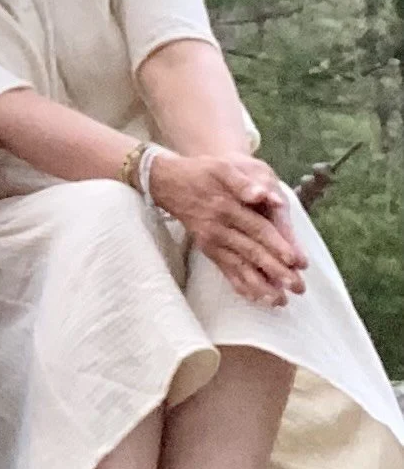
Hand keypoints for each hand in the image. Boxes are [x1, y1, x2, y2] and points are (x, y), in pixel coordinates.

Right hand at [148, 152, 305, 306]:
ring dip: (259, 285)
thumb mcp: (224, 168)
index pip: (258, 229)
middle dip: (276, 272)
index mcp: (227, 207)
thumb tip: (262, 195)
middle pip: (252, 252)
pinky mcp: (207, 249)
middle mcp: (218, 228)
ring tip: (280, 301)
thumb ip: (244, 182)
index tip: (298, 262)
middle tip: (298, 288)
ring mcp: (211, 241)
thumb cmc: (204, 172)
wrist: (169, 181)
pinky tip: (255, 298)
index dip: (279, 246)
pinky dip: (240, 284)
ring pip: (238, 266)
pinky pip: (225, 269)